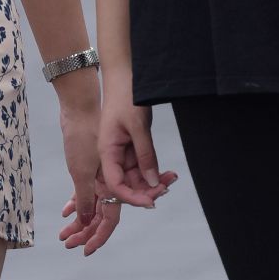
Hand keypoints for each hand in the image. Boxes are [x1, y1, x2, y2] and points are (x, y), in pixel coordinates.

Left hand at [56, 96, 118, 254]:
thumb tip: (85, 221)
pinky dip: (77, 201)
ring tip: (64, 235)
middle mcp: (110, 181)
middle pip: (100, 215)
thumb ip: (86, 196)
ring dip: (79, 221)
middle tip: (68, 245)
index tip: (86, 250)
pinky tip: (67, 211)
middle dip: (85, 233)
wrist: (80, 107)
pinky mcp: (92, 165)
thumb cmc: (85, 134)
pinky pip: (86, 190)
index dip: (99, 236)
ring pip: (93, 204)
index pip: (109, 219)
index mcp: (113, 184)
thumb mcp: (81, 169)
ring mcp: (102, 174)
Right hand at [101, 86, 177, 211]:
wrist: (124, 77)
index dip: (132, 197)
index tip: (151, 202)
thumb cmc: (126, 97)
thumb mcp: (138, 126)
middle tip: (168, 187)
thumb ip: (145, 155)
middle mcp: (112, 156)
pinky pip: (142, 167)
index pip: (116, 185)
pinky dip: (154, 172)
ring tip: (172, 179)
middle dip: (147, 191)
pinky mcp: (131, 148)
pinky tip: (168, 174)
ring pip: (136, 178)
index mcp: (107, 152)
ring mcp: (122, 153)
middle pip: (127, 185)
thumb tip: (152, 181)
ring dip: (153, 183)